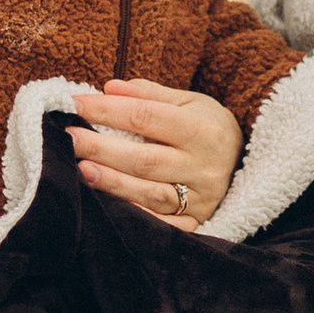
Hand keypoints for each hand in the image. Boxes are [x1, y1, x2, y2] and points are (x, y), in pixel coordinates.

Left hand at [68, 80, 242, 225]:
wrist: (244, 161)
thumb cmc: (207, 126)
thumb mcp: (189, 102)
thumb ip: (150, 95)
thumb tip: (110, 88)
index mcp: (204, 130)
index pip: (148, 117)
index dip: (109, 110)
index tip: (77, 104)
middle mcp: (205, 167)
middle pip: (145, 159)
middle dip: (102, 148)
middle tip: (69, 138)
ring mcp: (202, 198)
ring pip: (150, 193)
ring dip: (112, 183)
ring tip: (81, 168)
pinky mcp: (197, 222)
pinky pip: (162, 225)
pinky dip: (134, 214)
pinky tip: (107, 204)